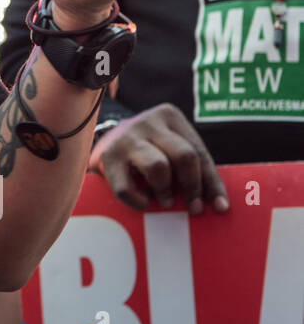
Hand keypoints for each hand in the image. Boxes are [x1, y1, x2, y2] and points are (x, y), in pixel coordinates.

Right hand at [88, 103, 228, 213]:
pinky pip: (127, 186)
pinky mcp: (108, 156)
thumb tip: (218, 206)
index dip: (211, 183)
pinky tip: (144, 202)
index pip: (198, 152)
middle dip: (191, 186)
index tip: (219, 207)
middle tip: (192, 207)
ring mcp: (127, 137)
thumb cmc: (148, 148)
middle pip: (184, 156)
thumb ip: (192, 168)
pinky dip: (138, 200)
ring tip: (165, 202)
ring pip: (158, 167)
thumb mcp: (171, 148)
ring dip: (165, 190)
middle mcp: (147, 122)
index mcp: (169, 116)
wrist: (103, 138)